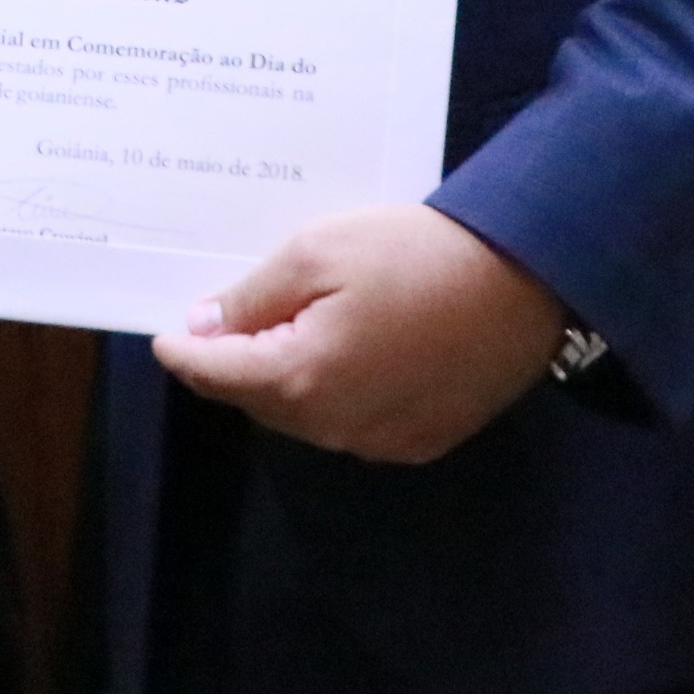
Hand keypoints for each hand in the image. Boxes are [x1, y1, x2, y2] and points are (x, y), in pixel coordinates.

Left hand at [151, 204, 568, 464]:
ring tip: (284, 330)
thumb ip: (253, 297)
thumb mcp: (317, 252)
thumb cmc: (415, 255)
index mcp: (302, 379)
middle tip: (225, 320)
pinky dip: (335, 394)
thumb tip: (203, 327)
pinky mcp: (425, 439)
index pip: (218, 374)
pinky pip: (354, 424)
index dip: (186, 351)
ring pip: (307, 417)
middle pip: (260, 400)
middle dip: (234, 365)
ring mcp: (384, 441)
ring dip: (285, 380)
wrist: (528, 277)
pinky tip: (345, 353)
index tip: (165, 333)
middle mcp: (337, 428)